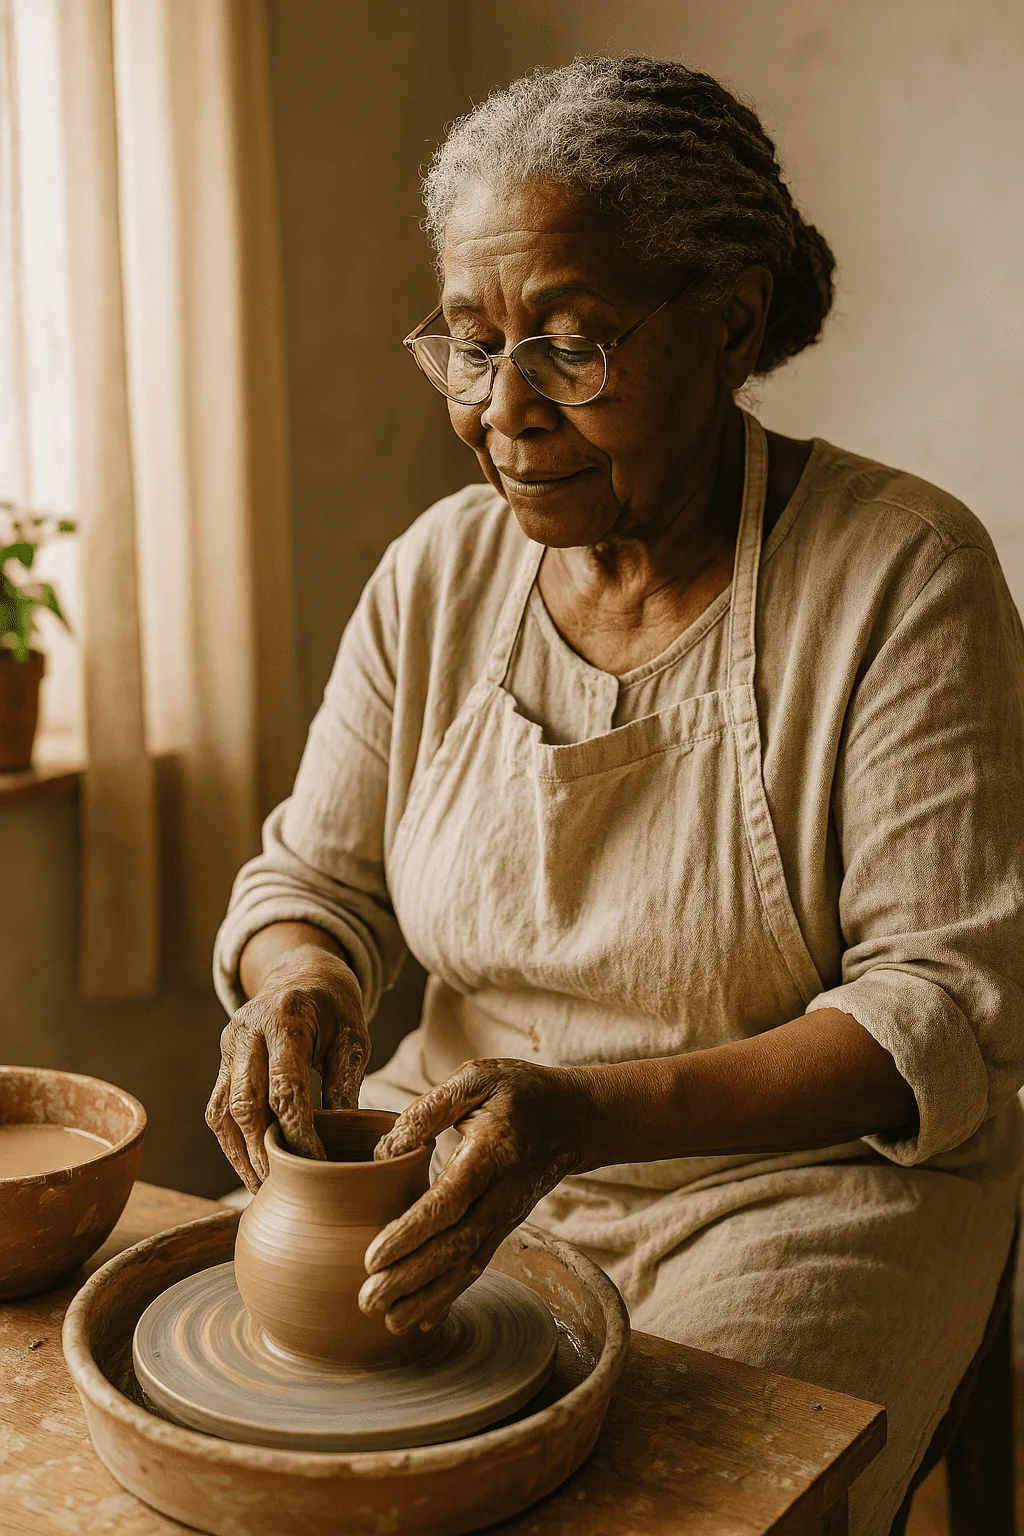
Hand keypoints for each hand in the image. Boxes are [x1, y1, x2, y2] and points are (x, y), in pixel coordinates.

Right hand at [206, 947, 369, 1192]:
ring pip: (223, 1112)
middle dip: (264, 1152)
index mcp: (285, 1019)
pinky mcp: (222, 1063)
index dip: (299, 1132)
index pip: (285, 1087)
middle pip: (246, 1104)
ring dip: (242, 1156)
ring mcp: (228, 1047)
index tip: (317, 1166)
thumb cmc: (334, 1009)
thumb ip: (345, 1083)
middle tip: (286, 1189)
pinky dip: (232, 1144)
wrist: (301, 974)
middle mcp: (247, 1032)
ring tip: (265, 1190)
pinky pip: (218, 1110)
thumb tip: (345, 1142)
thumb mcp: (352, 1036)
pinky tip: (251, 1170)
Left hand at [357, 1058, 598, 1335]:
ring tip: (387, 1321)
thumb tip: (387, 1148)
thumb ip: (432, 1108)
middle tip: (366, 1300)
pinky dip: (450, 1296)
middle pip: (457, 1246)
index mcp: (492, 1152)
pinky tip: (421, 1319)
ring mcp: (508, 1215)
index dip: (412, 1232)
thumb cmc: (518, 1092)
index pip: (451, 1200)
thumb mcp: (478, 1079)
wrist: (575, 1118)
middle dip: (410, 1279)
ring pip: (469, 1266)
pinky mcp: (506, 1226)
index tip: (373, 1257)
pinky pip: (478, 1266)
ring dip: (428, 1297)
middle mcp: (503, 1193)